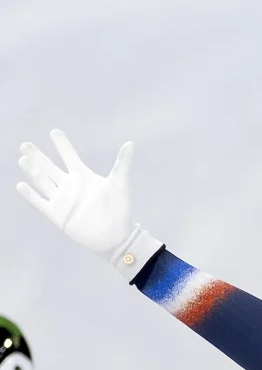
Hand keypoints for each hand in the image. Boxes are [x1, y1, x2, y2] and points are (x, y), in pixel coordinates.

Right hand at [16, 130, 160, 278]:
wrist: (115, 237)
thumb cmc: (119, 210)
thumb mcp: (121, 185)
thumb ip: (122, 164)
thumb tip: (131, 143)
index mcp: (83, 176)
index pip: (69, 156)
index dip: (62, 145)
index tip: (55, 132)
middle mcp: (69, 185)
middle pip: (49, 167)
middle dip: (37, 156)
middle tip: (26, 145)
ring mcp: (62, 199)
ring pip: (42, 181)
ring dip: (33, 171)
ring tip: (24, 159)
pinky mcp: (57, 214)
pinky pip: (40, 203)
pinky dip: (30, 195)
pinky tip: (21, 185)